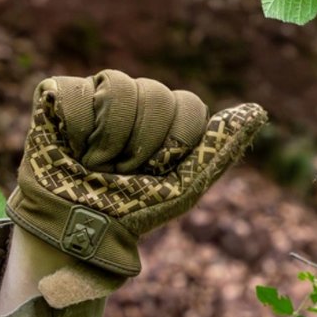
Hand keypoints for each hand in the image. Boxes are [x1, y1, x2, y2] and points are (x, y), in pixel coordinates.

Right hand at [5, 70, 266, 287]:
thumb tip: (259, 110)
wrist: (79, 230)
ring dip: (110, 139)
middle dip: (144, 145)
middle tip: (126, 171)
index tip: (160, 171)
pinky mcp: (58, 94)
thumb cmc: (134, 210)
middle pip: (156, 93)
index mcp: (169, 117)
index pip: (189, 105)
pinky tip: (72, 148)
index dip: (177, 143)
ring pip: (118, 86)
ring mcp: (97, 93)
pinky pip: (75, 92)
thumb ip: (220, 146)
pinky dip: (76, 130)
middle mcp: (136, 98)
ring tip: (98, 163)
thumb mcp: (186, 184)